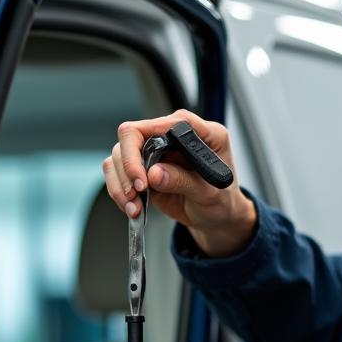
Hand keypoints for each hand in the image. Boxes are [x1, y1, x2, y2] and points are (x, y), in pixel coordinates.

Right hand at [103, 108, 256, 257]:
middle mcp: (174, 136)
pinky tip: (132, 208)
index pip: (164, 124)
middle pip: (132, 135)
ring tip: (133, 207)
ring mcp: (157, 150)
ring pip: (119, 154)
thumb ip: (182, 181)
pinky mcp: (144, 167)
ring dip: (120, 183)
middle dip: (127, 167)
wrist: (217, 216)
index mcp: (201, 133)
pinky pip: (118, 172)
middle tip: (135, 193)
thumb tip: (154, 173)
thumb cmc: (222, 201)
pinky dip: (119, 191)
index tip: (145, 177)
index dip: (145, 146)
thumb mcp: (209, 194)